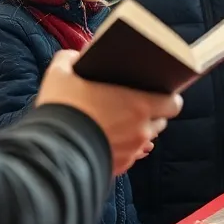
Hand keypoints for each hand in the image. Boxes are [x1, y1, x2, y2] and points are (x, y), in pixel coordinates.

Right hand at [36, 50, 181, 176]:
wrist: (49, 151)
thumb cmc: (61, 109)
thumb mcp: (61, 73)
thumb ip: (72, 59)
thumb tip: (77, 57)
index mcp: (139, 104)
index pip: (174, 103)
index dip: (168, 98)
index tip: (158, 93)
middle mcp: (141, 130)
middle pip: (161, 122)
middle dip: (153, 114)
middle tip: (135, 106)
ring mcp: (131, 151)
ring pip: (146, 140)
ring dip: (139, 132)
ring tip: (121, 123)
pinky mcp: (118, 167)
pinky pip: (130, 156)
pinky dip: (125, 148)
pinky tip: (110, 140)